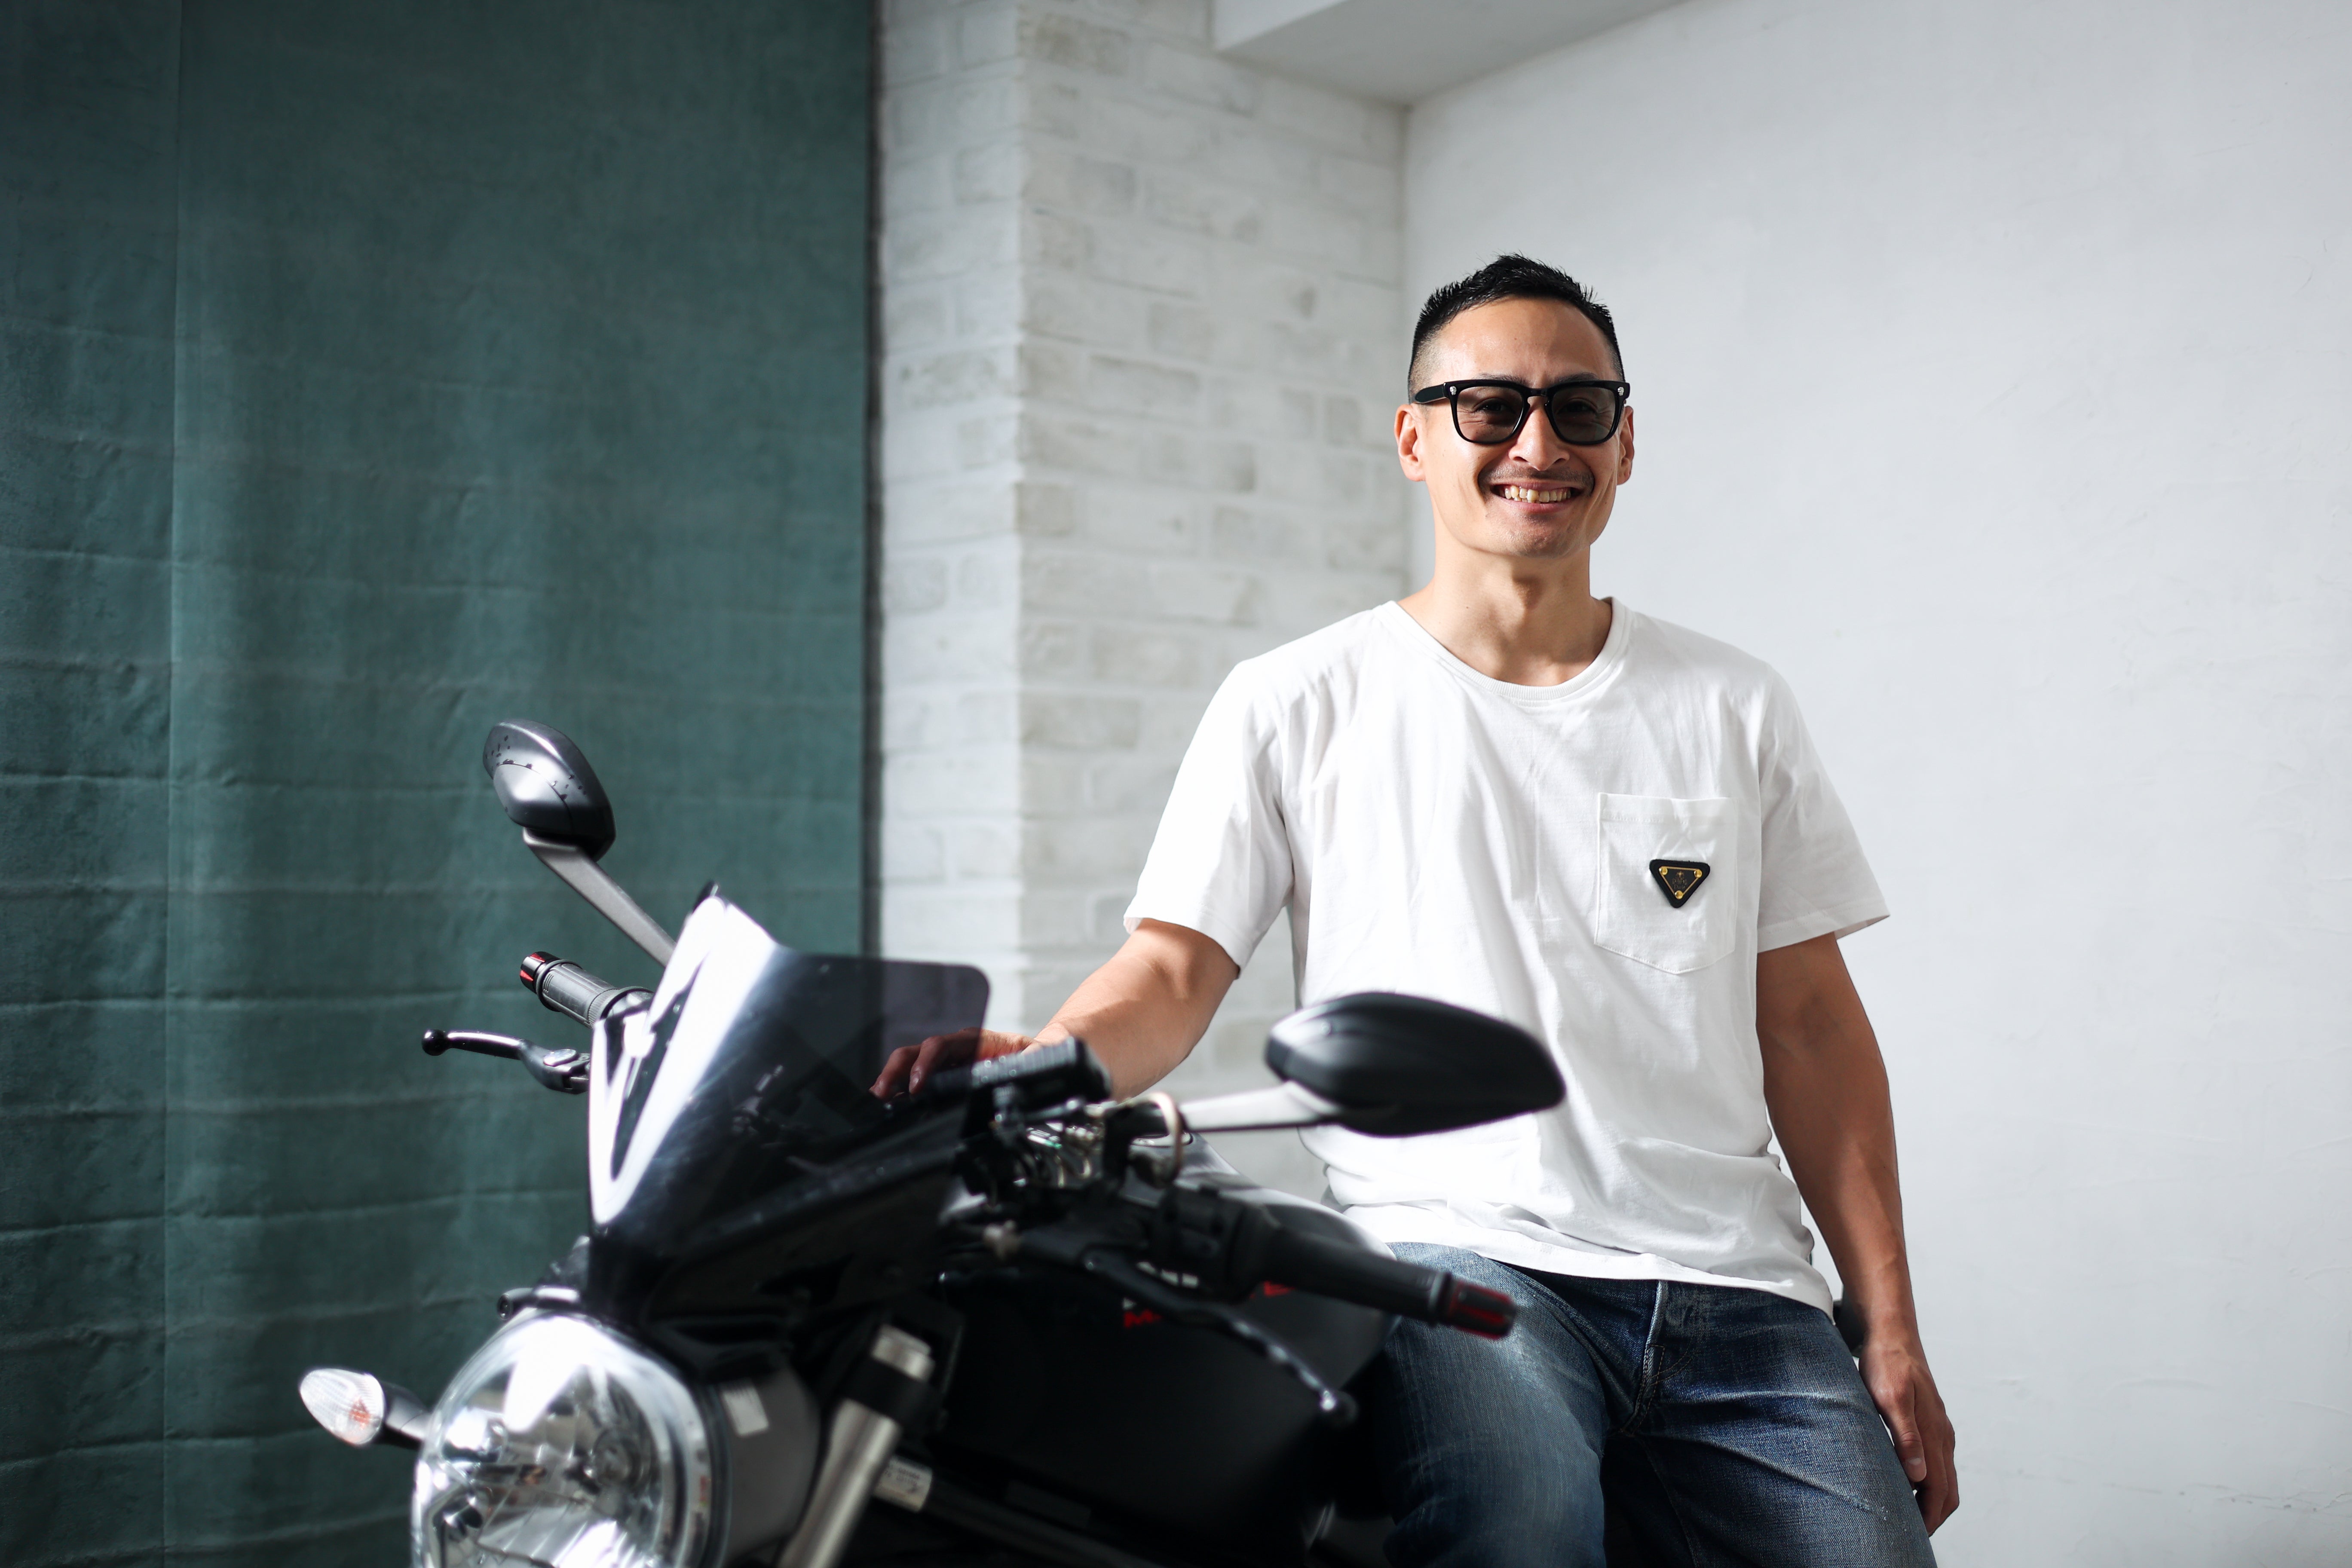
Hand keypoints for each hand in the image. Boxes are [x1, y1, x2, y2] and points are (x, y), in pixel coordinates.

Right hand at [869, 1027, 1033, 1098]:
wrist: (1037, 1054)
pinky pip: (918, 1078)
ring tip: (879, 1099)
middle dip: (896, 1070)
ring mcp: (946, 1061)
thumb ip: (1033, 1058)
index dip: (925, 1062)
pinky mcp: (944, 1076)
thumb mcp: (1036, 1054)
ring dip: (893, 1081)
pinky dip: (902, 1089)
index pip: (941, 1045)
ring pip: (911, 1064)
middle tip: (882, 1092)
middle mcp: (955, 1048)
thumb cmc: (1032, 1052)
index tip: (917, 1085)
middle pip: (916, 1052)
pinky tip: (892, 1103)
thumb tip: (1029, 1063)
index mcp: (974, 1040)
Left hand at [1860, 1329, 1958, 1531]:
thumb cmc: (1886, 1363)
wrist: (1892, 1332)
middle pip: (1947, 1490)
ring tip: (1909, 1515)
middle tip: (1911, 1533)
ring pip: (1943, 1477)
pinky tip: (1908, 1482)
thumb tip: (1918, 1476)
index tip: (1915, 1535)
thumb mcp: (1889, 1398)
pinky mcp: (1930, 1421)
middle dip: (1933, 1516)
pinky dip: (1929, 1481)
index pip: (1939, 1490)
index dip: (1929, 1516)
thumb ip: (1904, 1436)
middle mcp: (1941, 1435)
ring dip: (1931, 1500)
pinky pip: (1937, 1461)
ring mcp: (1938, 1428)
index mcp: (1934, 1434)